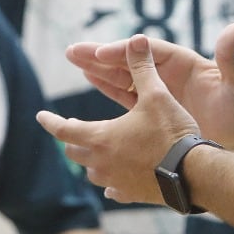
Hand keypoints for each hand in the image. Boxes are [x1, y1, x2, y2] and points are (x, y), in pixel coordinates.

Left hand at [40, 35, 205, 204]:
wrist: (193, 172)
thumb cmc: (171, 132)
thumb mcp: (156, 95)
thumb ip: (142, 68)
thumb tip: (136, 39)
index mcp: (101, 137)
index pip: (64, 130)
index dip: (51, 121)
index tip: (40, 116)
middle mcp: (102, 162)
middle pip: (74, 152)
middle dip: (71, 140)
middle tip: (71, 131)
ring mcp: (116, 182)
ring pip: (92, 172)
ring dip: (91, 161)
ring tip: (95, 153)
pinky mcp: (131, 194)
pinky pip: (113, 190)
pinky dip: (111, 184)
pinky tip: (113, 186)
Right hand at [64, 23, 233, 147]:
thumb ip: (231, 57)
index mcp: (183, 63)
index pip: (148, 51)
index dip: (124, 51)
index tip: (102, 53)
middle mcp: (167, 73)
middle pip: (129, 59)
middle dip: (102, 55)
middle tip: (74, 51)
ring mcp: (158, 91)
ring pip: (122, 75)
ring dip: (98, 67)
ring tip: (74, 58)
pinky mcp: (152, 109)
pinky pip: (125, 94)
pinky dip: (107, 85)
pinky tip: (89, 77)